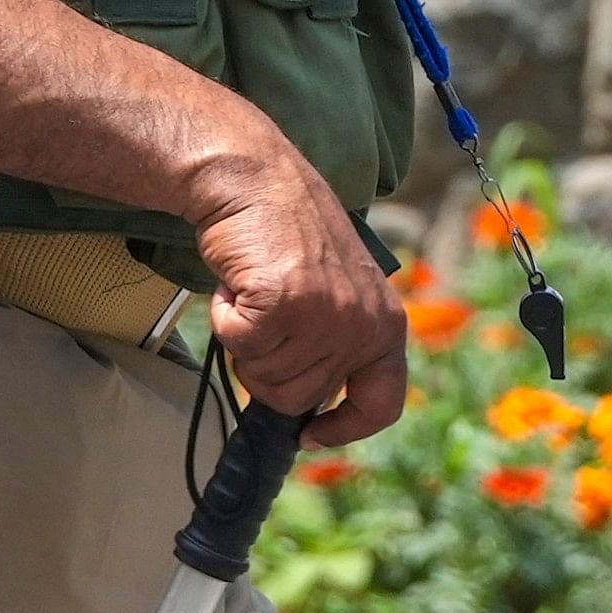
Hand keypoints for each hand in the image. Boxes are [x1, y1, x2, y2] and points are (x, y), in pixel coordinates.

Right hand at [189, 132, 408, 447]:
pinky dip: (225, 317)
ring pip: (264, 377)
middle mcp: (363, 325)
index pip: (382, 403)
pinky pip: (237, 344)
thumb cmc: (288, 235)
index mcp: (386, 324)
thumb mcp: (338, 291)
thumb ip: (337, 342)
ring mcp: (325, 316)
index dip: (346, 429)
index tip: (311, 434)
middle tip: (265, 312)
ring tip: (256, 288)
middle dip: (268, 365)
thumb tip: (309, 409)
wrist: (258, 178)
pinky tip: (239, 281)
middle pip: (297, 399)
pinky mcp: (283, 305)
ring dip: (246, 339)